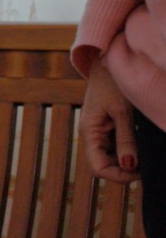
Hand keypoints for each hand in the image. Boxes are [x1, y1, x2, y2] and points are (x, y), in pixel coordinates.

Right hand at [79, 57, 139, 182]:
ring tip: (145, 153)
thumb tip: (129, 165)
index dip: (119, 176)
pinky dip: (128, 150)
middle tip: (147, 165)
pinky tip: (140, 144)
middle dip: (125, 170)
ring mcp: (98, 131)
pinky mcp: (105, 127)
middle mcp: (91, 135)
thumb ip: (126, 140)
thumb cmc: (113, 83)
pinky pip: (114, 146)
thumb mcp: (122, 112)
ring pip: (110, 158)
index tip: (140, 172)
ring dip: (127, 160)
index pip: (98, 167)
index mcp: (89, 132)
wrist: (107, 62)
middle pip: (104, 165)